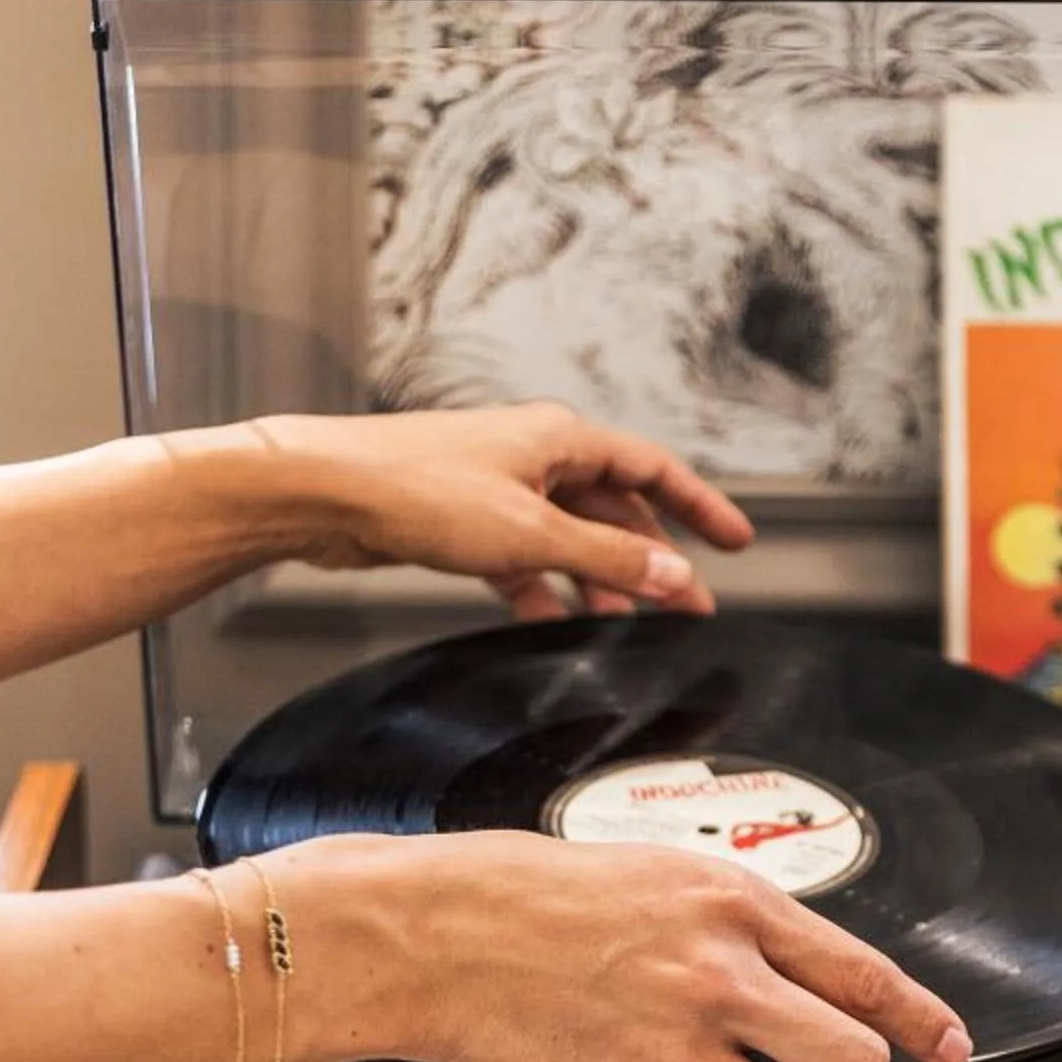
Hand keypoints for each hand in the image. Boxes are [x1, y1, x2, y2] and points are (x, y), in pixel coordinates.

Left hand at [247, 403, 754, 617]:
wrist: (325, 493)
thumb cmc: (415, 489)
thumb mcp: (532, 534)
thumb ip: (609, 559)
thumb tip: (675, 576)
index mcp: (561, 439)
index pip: (654, 470)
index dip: (700, 507)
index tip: (737, 541)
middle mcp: (534, 456)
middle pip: (615, 508)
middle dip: (651, 558)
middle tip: (686, 605)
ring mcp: (499, 488)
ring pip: (569, 537)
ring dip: (598, 579)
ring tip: (622, 623)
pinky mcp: (463, 521)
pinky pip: (524, 559)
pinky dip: (543, 589)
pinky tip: (551, 620)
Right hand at [303, 832, 971, 1061]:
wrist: (437, 933)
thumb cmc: (540, 898)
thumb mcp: (667, 875)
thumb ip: (747, 926)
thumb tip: (819, 982)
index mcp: (734, 910)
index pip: (868, 976)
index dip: (923, 1022)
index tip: (949, 1048)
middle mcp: (716, 981)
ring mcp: (670, 1053)